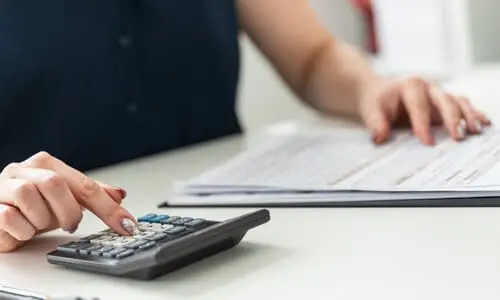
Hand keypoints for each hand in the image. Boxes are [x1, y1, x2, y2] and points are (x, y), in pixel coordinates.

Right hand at [0, 151, 135, 251]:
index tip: (126, 224)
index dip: (108, 207)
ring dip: (42, 221)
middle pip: (56, 185)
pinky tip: (22, 230)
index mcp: (47, 164)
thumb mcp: (63, 199)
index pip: (85, 184)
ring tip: (39, 224)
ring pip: (31, 200)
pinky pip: (11, 218)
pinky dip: (23, 230)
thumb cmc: (30, 207)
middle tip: (69, 223)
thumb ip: (90, 195)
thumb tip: (120, 194)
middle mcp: (24, 169)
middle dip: (68, 212)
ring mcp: (3, 185)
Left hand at [358, 76, 490, 144]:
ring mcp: (439, 94)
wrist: (381, 92)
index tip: (428, 142)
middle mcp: (428, 87)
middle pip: (444, 100)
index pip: (418, 105)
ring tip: (475, 132)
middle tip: (457, 138)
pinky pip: (463, 105)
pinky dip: (474, 114)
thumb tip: (380, 137)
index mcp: (410, 86)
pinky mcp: (445, 102)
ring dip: (468, 116)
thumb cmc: (377, 101)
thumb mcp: (371, 110)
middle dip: (452, 119)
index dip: (423, 124)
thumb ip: (375, 123)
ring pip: (458, 101)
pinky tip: (484, 123)